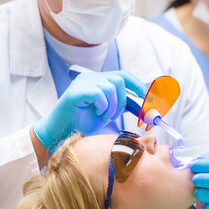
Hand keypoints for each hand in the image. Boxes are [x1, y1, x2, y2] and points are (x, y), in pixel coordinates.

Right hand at [33, 70, 147, 151]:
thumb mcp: (106, 114)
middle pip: (119, 79)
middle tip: (116, 116)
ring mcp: (83, 82)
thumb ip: (121, 107)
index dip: (138, 85)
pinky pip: (100, 94)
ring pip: (111, 87)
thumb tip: (143, 107)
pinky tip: (96, 115)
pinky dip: (103, 107)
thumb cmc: (81, 124)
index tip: (150, 97)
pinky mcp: (76, 91)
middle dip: (124, 100)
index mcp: (98, 81)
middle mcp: (91, 78)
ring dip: (112, 107)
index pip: (123, 76)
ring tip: (103, 118)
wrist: (59, 133)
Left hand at [190, 153, 208, 208]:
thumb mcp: (207, 162)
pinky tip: (203, 205)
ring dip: (208, 195)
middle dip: (208, 181)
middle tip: (194, 180)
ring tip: (196, 193)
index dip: (206, 165)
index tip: (192, 166)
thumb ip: (200, 159)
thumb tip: (192, 162)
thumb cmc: (208, 172)